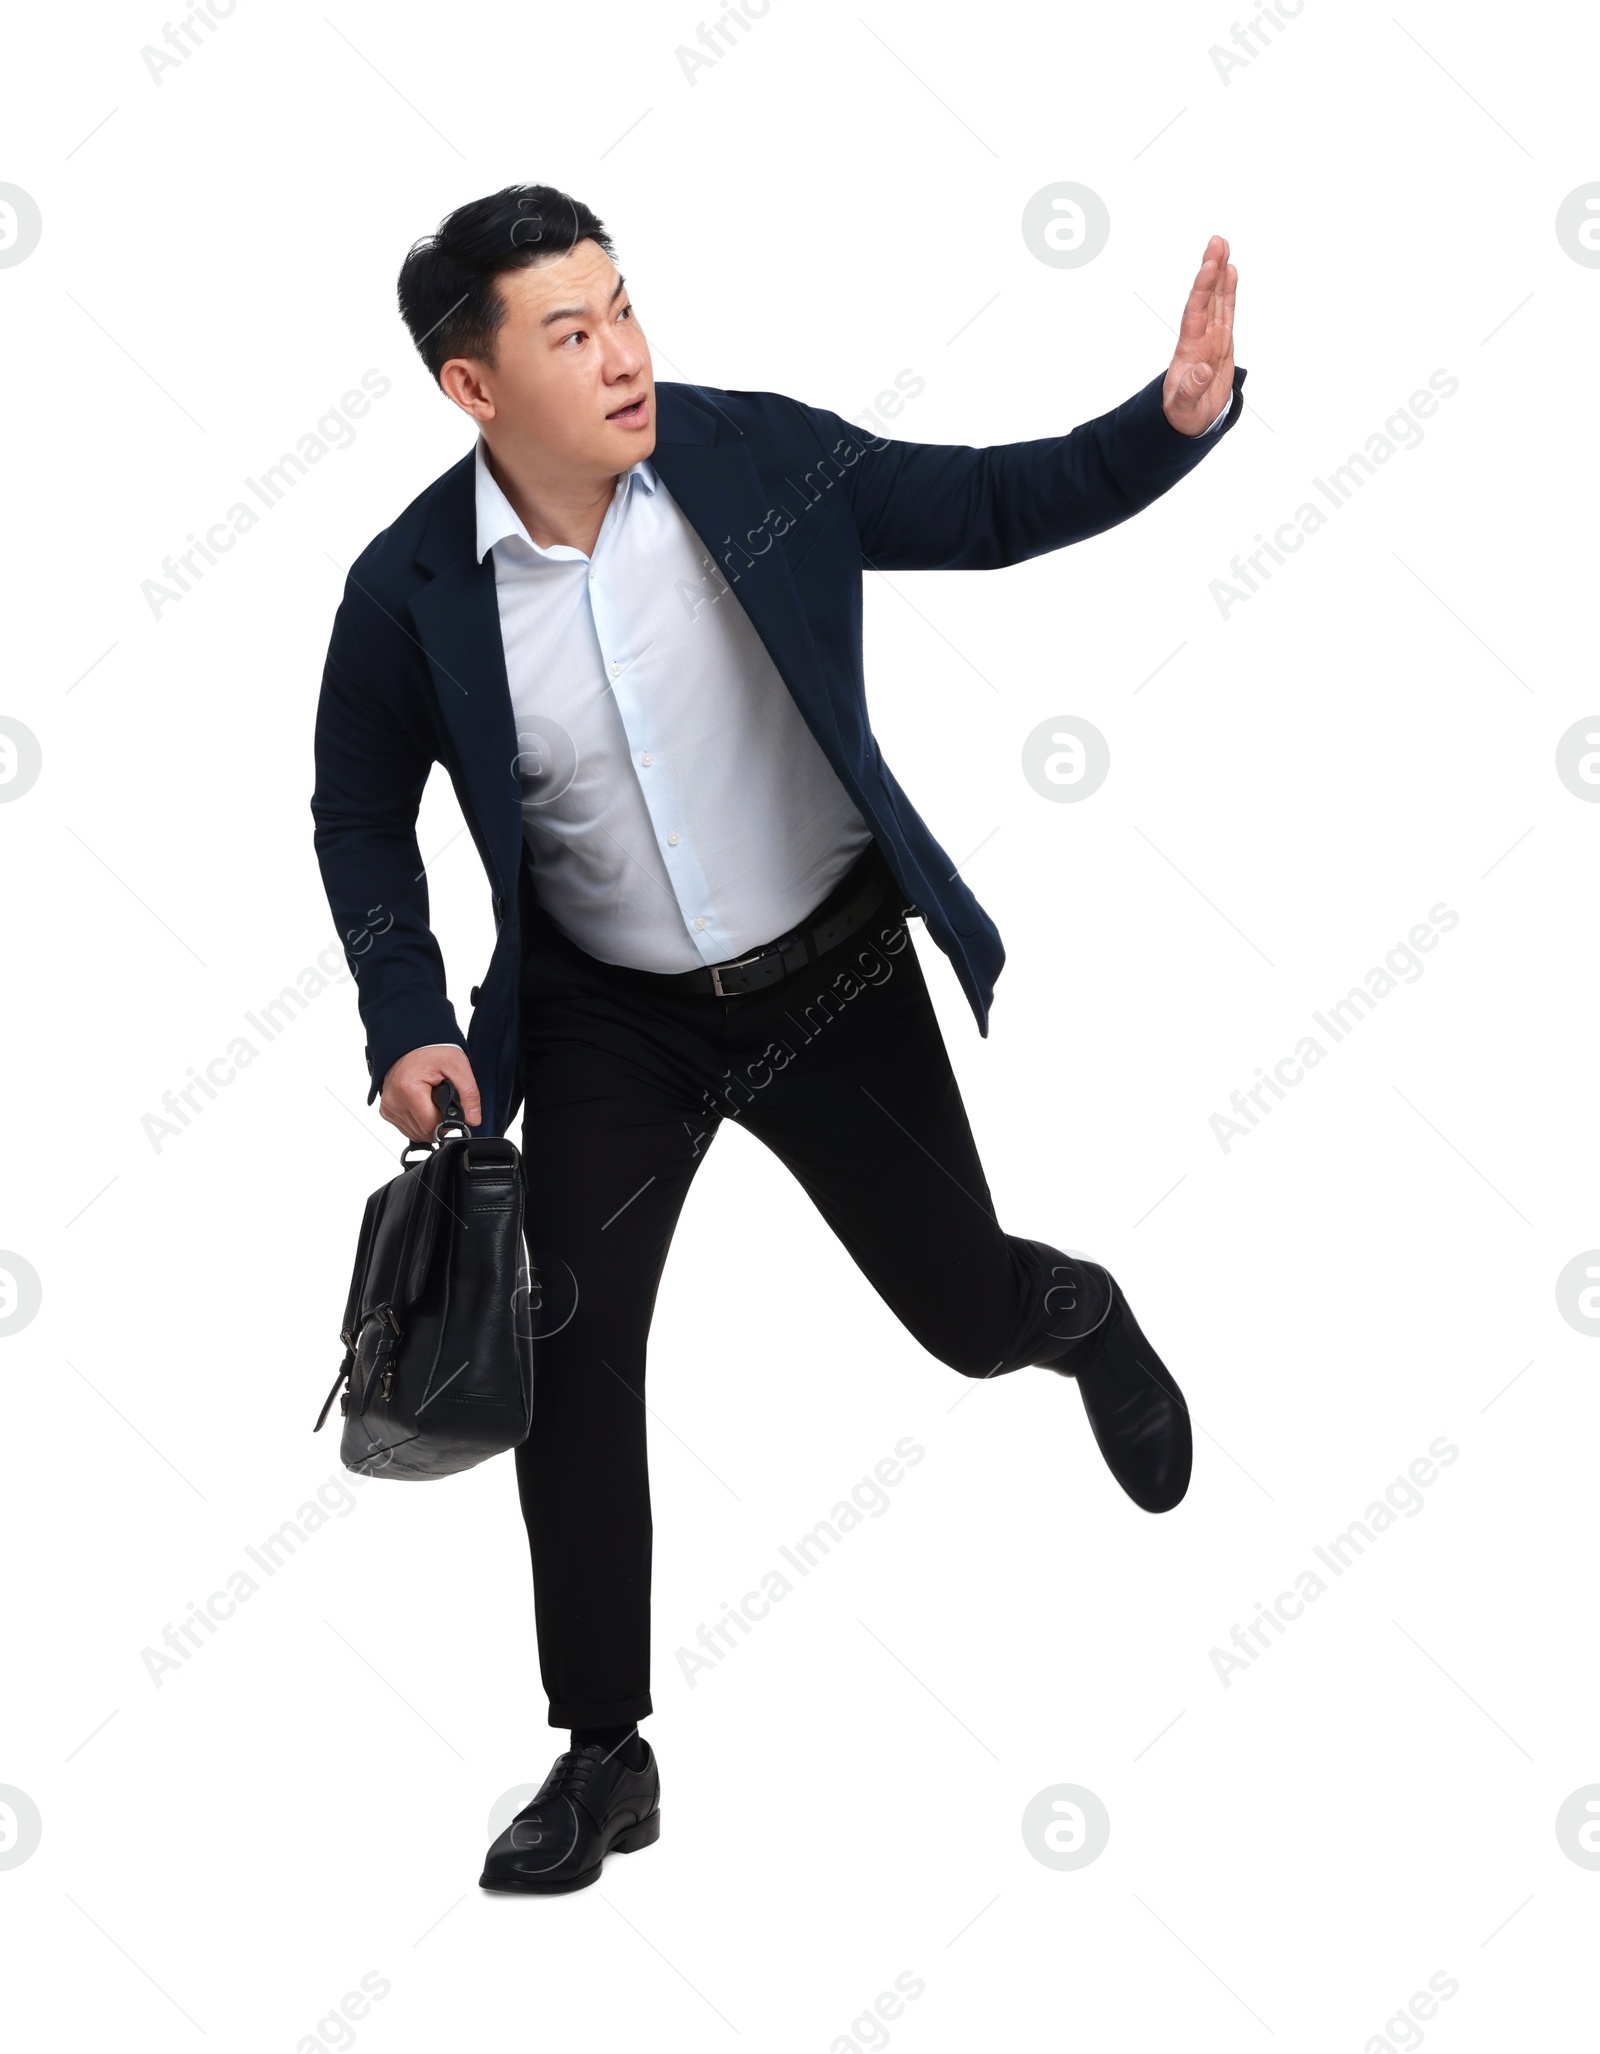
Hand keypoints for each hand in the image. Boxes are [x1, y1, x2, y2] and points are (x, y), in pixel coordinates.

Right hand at [380, 1044, 482, 1143]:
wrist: (413, 1042)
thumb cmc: (432, 1051)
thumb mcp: (458, 1067)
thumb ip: (469, 1095)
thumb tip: (473, 1120)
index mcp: (408, 1090)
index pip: (430, 1127)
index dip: (447, 1123)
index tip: (452, 1109)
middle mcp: (393, 1100)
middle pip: (423, 1132)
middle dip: (438, 1122)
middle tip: (442, 1102)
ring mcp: (388, 1106)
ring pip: (414, 1133)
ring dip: (427, 1123)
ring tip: (431, 1101)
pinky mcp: (386, 1110)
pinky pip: (406, 1128)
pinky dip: (418, 1121)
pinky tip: (423, 1105)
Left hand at [1162, 235, 1237, 435]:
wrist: (1189, 421)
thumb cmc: (1183, 415)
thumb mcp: (1184, 408)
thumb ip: (1190, 390)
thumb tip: (1200, 371)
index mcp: (1189, 350)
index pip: (1195, 313)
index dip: (1202, 289)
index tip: (1209, 266)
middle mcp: (1200, 338)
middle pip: (1206, 297)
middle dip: (1211, 269)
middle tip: (1217, 241)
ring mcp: (1211, 337)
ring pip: (1216, 299)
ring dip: (1219, 272)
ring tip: (1223, 245)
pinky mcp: (1222, 342)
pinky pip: (1226, 311)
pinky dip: (1228, 291)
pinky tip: (1231, 271)